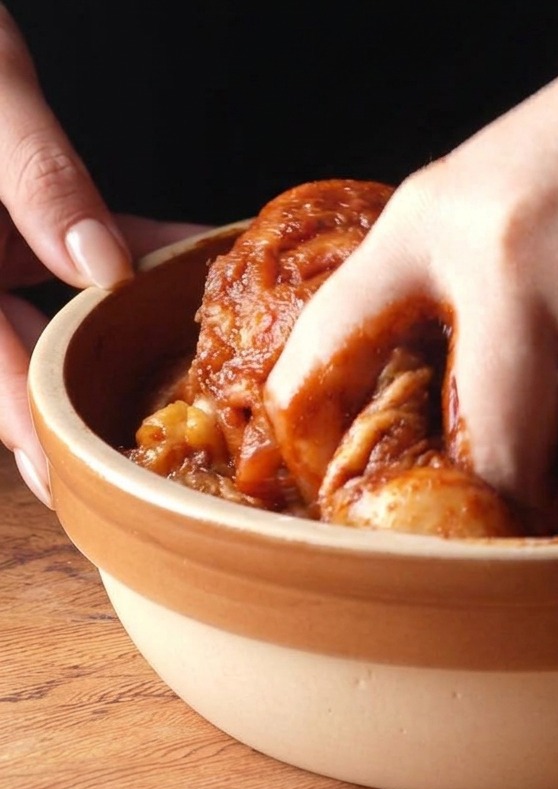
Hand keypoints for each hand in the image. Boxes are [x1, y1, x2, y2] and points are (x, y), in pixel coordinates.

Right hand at [1, 6, 205, 505]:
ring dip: (113, 332)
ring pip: (51, 308)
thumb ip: (36, 181)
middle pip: (16, 357)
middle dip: (74, 404)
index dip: (26, 434)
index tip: (71, 484)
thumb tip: (101, 268)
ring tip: (178, 373)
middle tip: (136, 459)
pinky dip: (121, 255)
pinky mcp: (9, 217)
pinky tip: (184, 260)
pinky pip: (66, 247)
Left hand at [264, 5, 557, 521]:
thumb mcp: (495, 191)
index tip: (343, 490)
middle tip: (534, 529)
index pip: (333, 345)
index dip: (319, 433)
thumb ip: (452, 290)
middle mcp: (509, 253)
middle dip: (520, 513)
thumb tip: (441, 428)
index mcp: (430, 220)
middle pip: (494, 453)